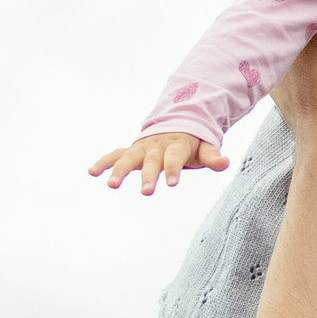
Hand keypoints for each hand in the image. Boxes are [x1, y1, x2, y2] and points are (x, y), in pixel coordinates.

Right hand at [91, 131, 227, 194]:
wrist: (174, 125)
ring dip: (118, 170)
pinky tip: (91, 172)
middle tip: (146, 192)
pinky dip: (103, 162)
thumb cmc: (191, 143)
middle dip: (148, 176)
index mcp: (176, 144)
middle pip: (151, 161)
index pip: (175, 157)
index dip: (174, 169)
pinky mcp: (131, 151)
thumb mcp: (204, 147)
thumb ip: (212, 156)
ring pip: (128, 158)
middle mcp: (156, 146)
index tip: (172, 184)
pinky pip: (115, 155)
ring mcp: (142, 148)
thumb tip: (225, 163)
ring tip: (111, 185)